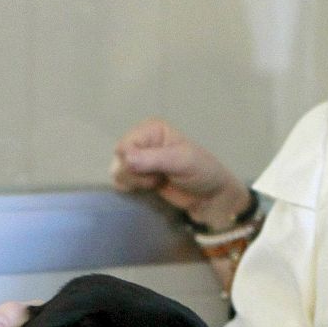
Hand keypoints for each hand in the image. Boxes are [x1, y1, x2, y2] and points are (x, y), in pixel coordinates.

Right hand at [111, 118, 251, 229]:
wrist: (210, 198)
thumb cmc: (202, 173)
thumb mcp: (182, 162)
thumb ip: (154, 159)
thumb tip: (125, 160)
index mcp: (152, 128)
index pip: (125, 145)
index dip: (135, 162)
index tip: (158, 168)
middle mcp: (142, 140)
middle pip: (118, 158)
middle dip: (136, 173)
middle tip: (160, 176)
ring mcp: (139, 158)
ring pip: (118, 172)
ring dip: (136, 181)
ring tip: (158, 181)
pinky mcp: (138, 175)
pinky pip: (121, 182)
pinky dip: (134, 187)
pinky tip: (152, 186)